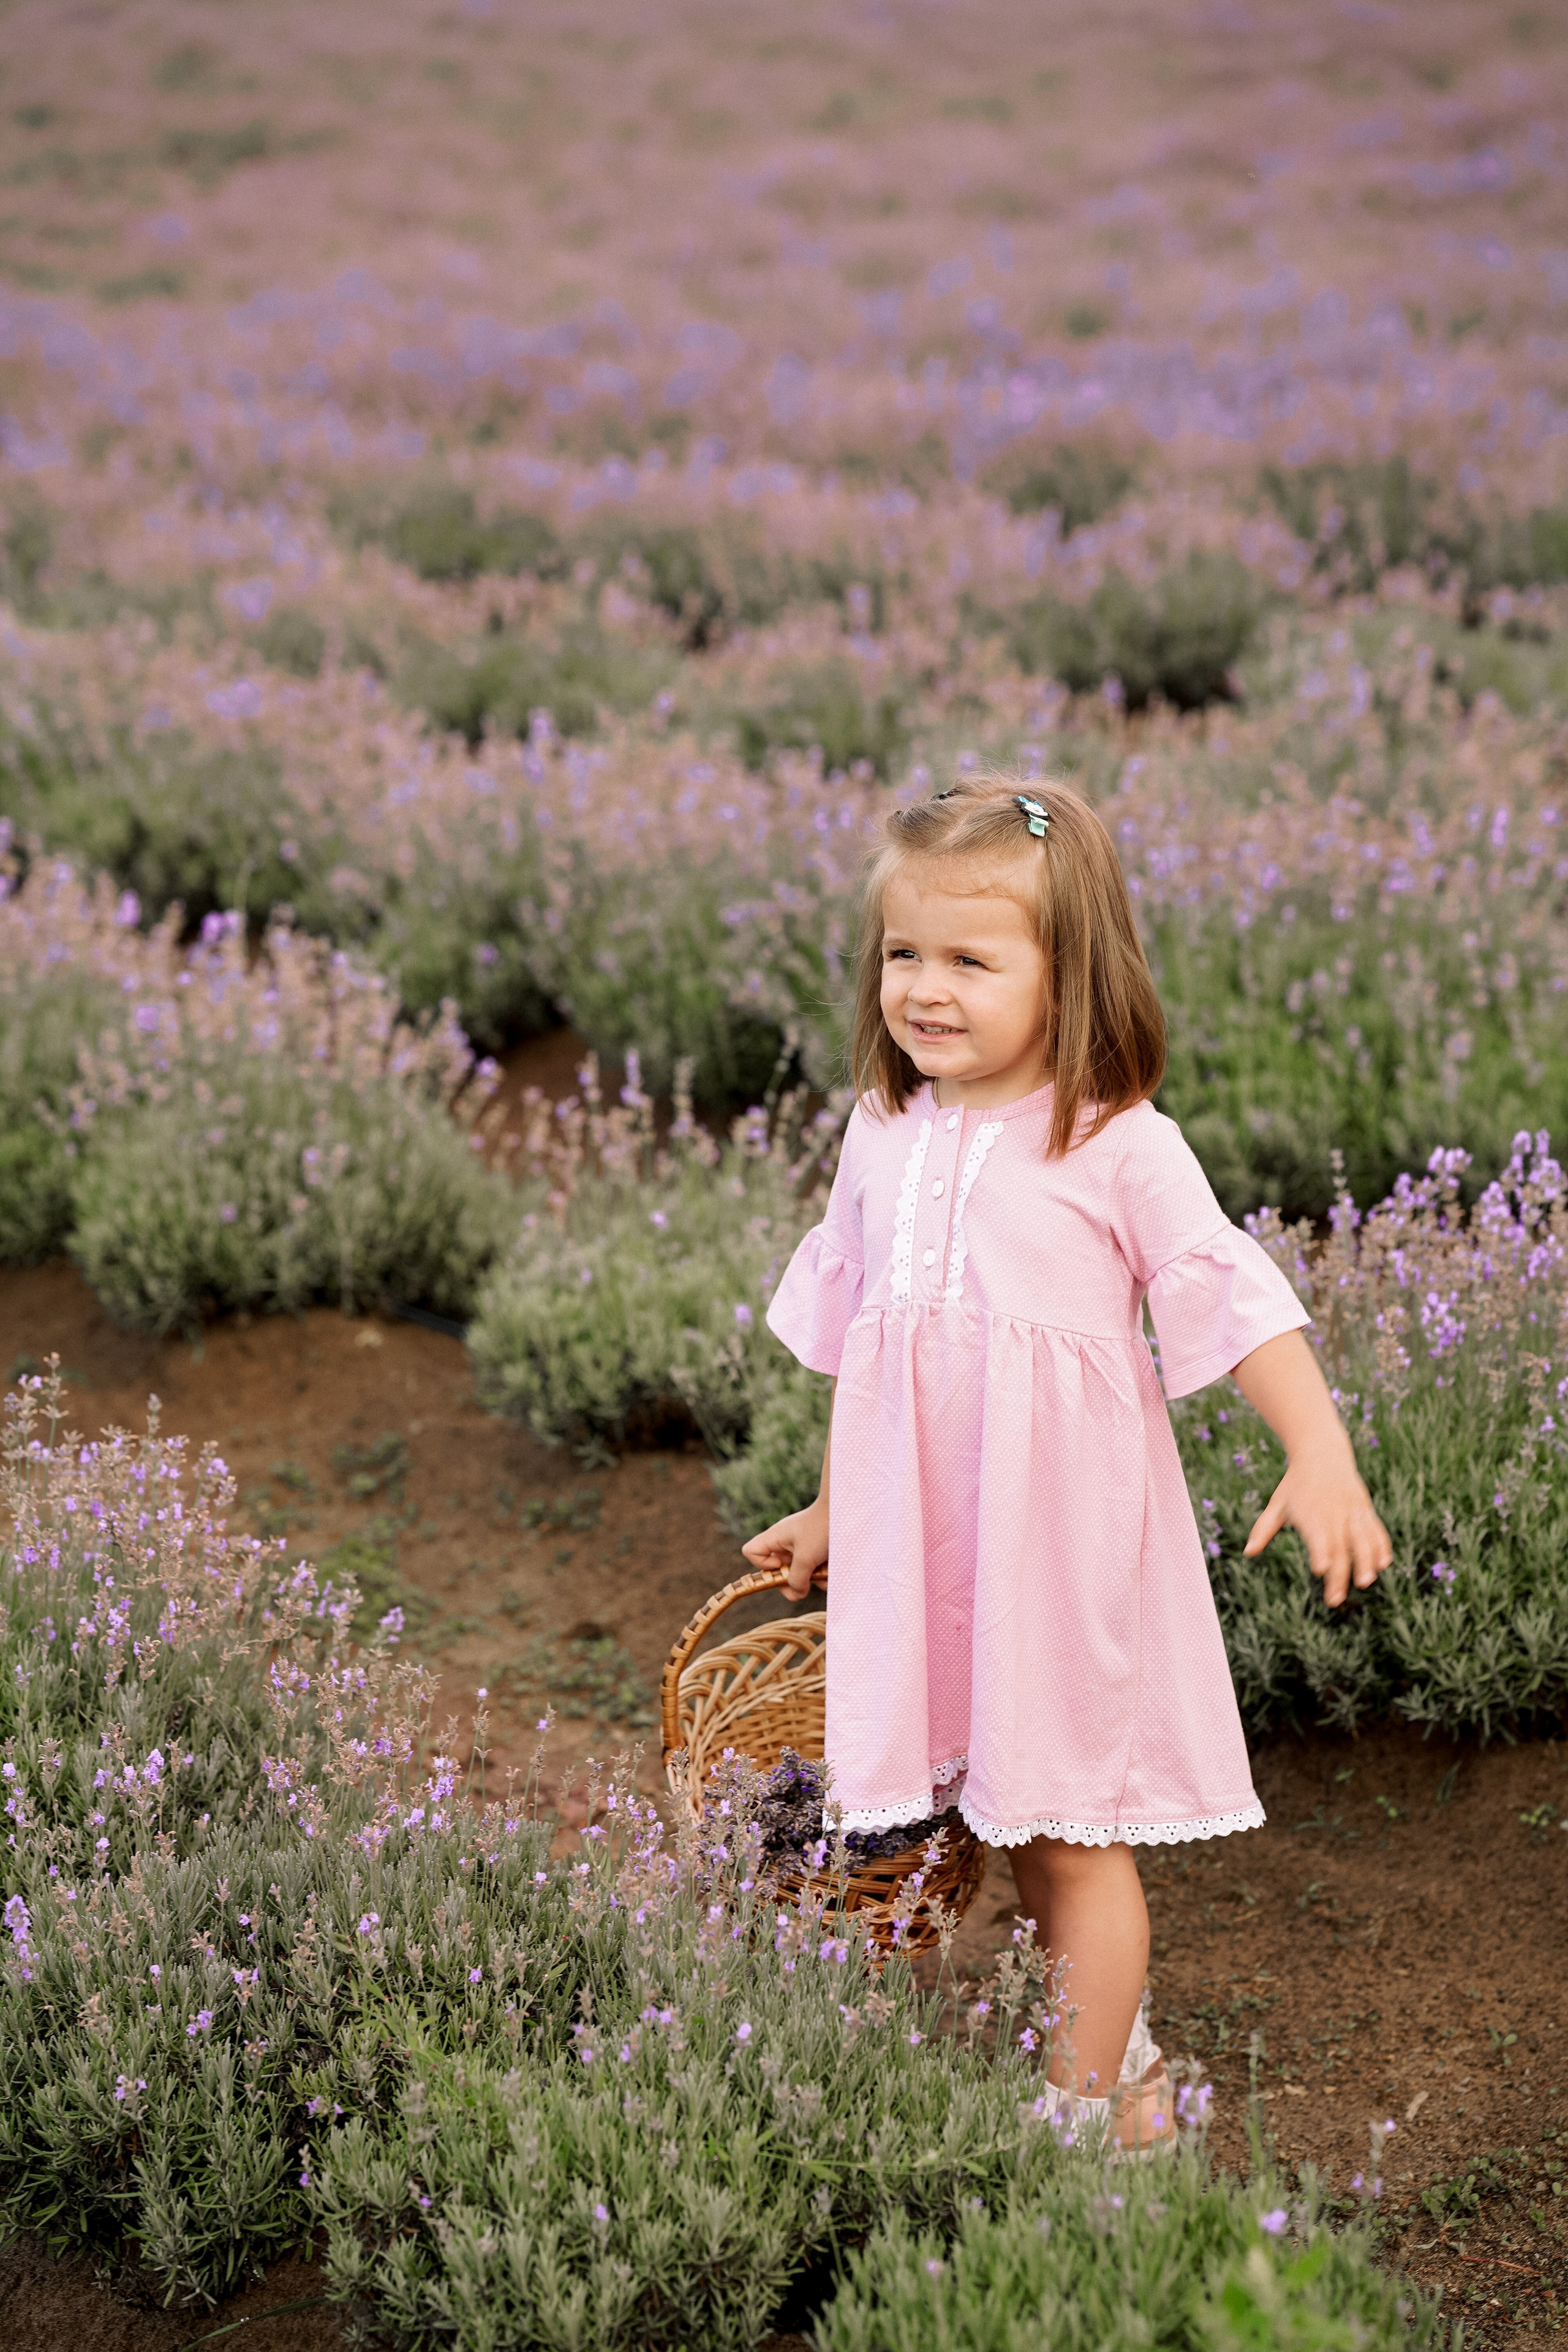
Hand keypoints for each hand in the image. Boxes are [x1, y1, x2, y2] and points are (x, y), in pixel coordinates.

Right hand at [742, 1498, 828, 1601]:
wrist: (847, 1510)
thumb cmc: (822, 1528)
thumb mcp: (806, 1558)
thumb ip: (796, 1580)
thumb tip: (796, 1594)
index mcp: (776, 1537)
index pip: (752, 1552)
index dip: (763, 1565)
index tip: (782, 1566)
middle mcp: (786, 1542)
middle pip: (777, 1570)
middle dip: (793, 1581)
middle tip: (805, 1586)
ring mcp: (802, 1547)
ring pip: (799, 1573)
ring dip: (813, 1578)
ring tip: (826, 1572)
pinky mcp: (817, 1551)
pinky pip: (814, 1569)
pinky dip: (823, 1573)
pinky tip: (833, 1569)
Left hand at [1243, 1449, 1391, 1606]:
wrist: (1322, 1452)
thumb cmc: (1294, 1485)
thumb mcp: (1277, 1504)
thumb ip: (1263, 1529)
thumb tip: (1247, 1552)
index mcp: (1309, 1512)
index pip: (1317, 1535)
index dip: (1320, 1552)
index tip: (1320, 1570)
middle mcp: (1333, 1512)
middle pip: (1340, 1546)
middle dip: (1340, 1574)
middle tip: (1334, 1600)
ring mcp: (1352, 1510)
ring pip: (1363, 1538)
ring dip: (1367, 1561)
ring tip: (1365, 1582)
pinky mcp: (1365, 1509)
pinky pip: (1376, 1529)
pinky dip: (1381, 1546)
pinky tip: (1383, 1564)